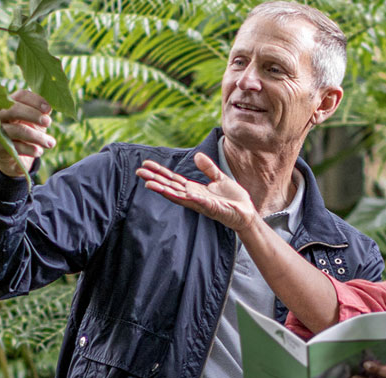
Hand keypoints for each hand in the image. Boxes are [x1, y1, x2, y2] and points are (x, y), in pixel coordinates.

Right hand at [0, 89, 54, 177]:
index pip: (21, 95)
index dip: (36, 100)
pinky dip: (30, 149)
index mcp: (10, 104)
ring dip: (37, 137)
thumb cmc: (26, 135)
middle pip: (14, 109)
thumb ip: (41, 114)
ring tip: (50, 143)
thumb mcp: (35, 122)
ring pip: (17, 130)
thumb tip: (48, 109)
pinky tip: (38, 151)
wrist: (13, 159)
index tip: (48, 109)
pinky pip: (15, 147)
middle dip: (34, 115)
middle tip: (48, 122)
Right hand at [136, 153, 258, 229]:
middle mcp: (194, 197)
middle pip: (170, 187)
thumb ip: (208, 168)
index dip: (160, 172)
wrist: (247, 213)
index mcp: (194, 189)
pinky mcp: (213, 209)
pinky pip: (202, 203)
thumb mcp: (220, 178)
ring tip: (150, 184)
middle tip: (139, 172)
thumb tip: (197, 155)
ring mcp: (202, 204)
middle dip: (155, 180)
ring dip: (165, 190)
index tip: (146, 165)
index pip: (173, 179)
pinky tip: (186, 194)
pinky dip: (194, 199)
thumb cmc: (232, 198)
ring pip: (179, 196)